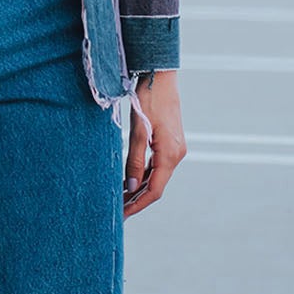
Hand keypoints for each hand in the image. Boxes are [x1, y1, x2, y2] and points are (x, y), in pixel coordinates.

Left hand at [122, 69, 187, 216]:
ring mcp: (175, 149)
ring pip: (156, 177)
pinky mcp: (170, 143)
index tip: (122, 215)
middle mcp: (176, 155)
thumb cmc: (148, 100)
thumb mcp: (138, 130)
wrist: (160, 77)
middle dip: (137, 200)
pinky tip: (130, 179)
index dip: (138, 204)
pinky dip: (144, 176)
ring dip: (139, 189)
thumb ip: (134, 159)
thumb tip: (130, 186)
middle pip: (156, 186)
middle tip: (117, 210)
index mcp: (170, 154)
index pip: (154, 190)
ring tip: (120, 198)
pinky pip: (157, 166)